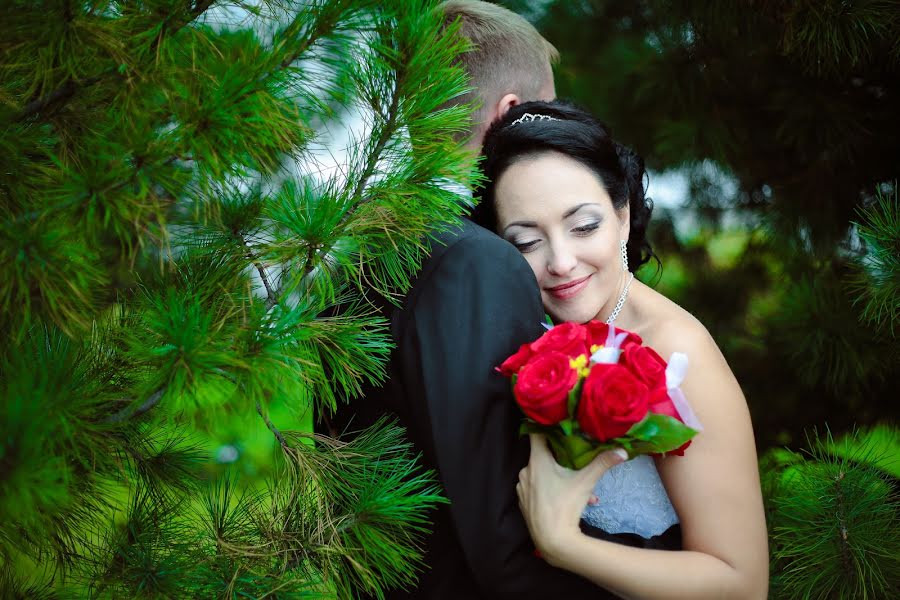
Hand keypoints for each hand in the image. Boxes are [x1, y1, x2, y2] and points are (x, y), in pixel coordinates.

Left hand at [516, 434, 626, 564]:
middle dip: (561, 456)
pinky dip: (553, 491)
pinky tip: (571, 501)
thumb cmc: (566, 507)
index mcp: (537, 461)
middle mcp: (526, 471)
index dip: (546, 425)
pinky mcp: (524, 502)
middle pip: (543, 454)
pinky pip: (539, 489)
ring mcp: (523, 488)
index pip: (536, 432)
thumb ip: (603, 463)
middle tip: (577, 457)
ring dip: (561, 477)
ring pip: (543, 475)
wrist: (553, 542)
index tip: (558, 422)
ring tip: (581, 487)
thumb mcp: (586, 482)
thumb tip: (623, 451)